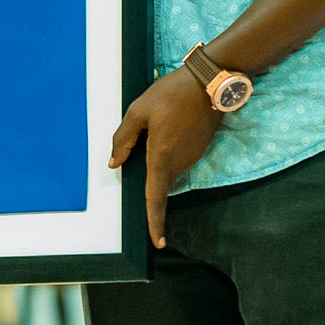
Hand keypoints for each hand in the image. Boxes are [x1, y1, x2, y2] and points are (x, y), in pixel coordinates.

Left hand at [106, 70, 219, 248]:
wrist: (211, 82)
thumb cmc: (172, 93)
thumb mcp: (139, 110)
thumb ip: (124, 138)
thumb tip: (114, 163)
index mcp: (162, 157)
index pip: (155, 197)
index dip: (155, 222)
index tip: (158, 242)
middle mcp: (180, 163)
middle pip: (159, 180)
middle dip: (149, 172)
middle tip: (146, 137)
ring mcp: (192, 156)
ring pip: (169, 167)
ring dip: (159, 156)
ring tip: (160, 123)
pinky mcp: (200, 148)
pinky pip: (179, 157)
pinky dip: (169, 149)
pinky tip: (169, 125)